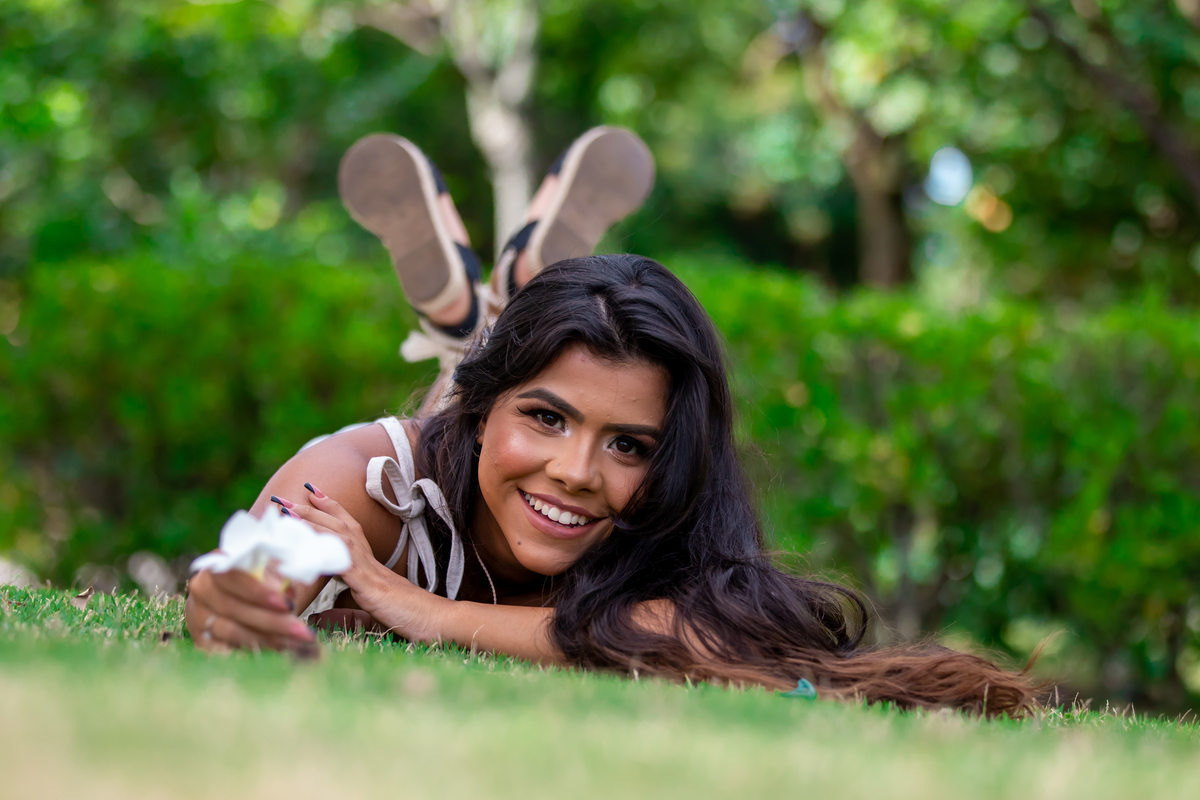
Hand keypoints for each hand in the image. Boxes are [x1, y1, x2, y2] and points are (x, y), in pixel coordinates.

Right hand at [185, 566, 316, 653]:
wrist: (245, 597)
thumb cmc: (264, 580)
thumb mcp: (272, 571)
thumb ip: (279, 576)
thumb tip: (287, 592)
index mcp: (218, 564)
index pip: (233, 577)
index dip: (258, 591)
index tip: (286, 604)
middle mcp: (202, 589)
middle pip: (233, 608)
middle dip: (271, 621)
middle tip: (301, 631)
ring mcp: (197, 616)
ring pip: (230, 631)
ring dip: (266, 639)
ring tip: (295, 644)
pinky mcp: (200, 640)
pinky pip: (223, 651)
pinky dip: (250, 653)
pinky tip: (275, 654)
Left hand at [281, 483, 447, 643]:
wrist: (439, 623)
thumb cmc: (413, 619)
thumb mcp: (376, 611)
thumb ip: (353, 606)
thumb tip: (325, 614)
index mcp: (372, 567)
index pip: (350, 530)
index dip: (332, 511)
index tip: (313, 494)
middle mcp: (371, 562)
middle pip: (342, 526)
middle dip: (314, 508)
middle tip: (289, 494)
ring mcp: (371, 572)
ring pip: (340, 537)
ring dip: (313, 520)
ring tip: (290, 508)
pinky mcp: (370, 586)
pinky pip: (344, 562)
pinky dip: (325, 547)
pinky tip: (307, 539)